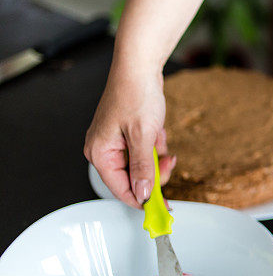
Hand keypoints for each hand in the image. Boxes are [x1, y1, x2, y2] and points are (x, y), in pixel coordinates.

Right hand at [84, 69, 176, 207]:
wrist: (140, 67)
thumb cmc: (135, 95)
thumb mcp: (143, 136)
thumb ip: (143, 168)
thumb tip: (143, 194)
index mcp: (100, 153)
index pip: (120, 189)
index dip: (143, 199)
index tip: (163, 208)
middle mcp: (104, 150)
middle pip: (133, 178)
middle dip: (154, 172)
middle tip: (168, 163)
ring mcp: (117, 142)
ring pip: (142, 165)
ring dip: (157, 156)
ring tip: (160, 138)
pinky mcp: (129, 135)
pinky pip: (146, 151)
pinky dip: (156, 144)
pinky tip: (158, 130)